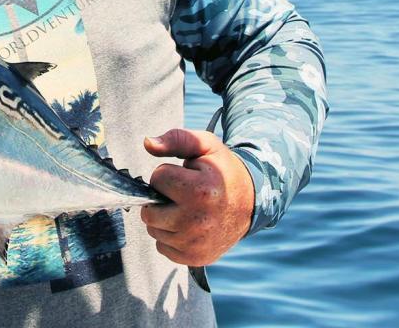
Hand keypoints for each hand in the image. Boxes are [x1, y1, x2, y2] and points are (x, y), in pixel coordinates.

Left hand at [141, 128, 254, 266]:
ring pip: (153, 229)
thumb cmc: (222, 171)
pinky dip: (170, 236)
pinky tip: (187, 225)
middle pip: (149, 211)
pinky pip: (162, 247)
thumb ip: (176, 139)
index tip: (186, 176)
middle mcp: (198, 222)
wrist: (250, 202)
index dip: (168, 174)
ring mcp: (197, 243)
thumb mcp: (205, 146)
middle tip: (182, 194)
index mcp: (200, 191)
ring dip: (163, 218)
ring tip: (185, 209)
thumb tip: (148, 143)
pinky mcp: (196, 258)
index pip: (157, 179)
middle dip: (160, 198)